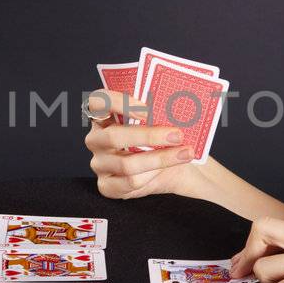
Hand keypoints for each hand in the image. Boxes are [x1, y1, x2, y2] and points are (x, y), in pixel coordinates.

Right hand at [83, 89, 202, 199]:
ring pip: (126, 164)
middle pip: (113, 136)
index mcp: (104, 116)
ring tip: (185, 153)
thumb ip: (165, 110)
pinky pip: (130, 182)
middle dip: (149, 136)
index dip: (117, 102)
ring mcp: (99, 164)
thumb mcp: (164, 122)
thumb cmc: (166, 140)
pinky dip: (153, 176)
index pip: (97, 102)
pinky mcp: (107, 186)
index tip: (147, 109)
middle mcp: (96, 139)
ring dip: (160, 159)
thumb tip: (187, 97)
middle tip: (177, 135)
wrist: (176, 170)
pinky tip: (168, 169)